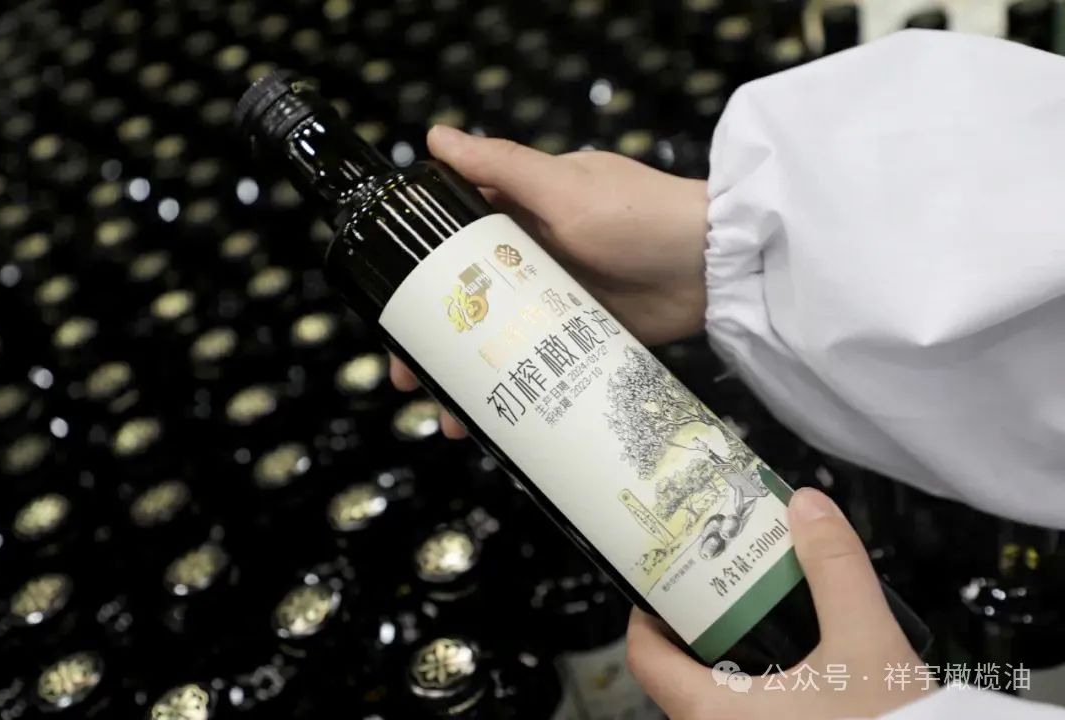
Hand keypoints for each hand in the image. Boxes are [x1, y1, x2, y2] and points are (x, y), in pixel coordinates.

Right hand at [390, 125, 710, 436]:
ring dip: (470, 376)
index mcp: (521, 215)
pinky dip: (515, 389)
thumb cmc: (639, 216)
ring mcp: (557, 301)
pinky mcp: (583, 336)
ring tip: (451, 417)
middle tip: (409, 378)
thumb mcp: (563, 188)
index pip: (452, 243)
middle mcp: (532, 258)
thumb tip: (436, 136)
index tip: (389, 308)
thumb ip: (502, 167)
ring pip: (499, 341)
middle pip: (469, 302)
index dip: (416, 275)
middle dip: (435, 341)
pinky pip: (538, 364)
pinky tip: (496, 421)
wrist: (716, 267)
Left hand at [627, 488, 933, 719]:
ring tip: (765, 617)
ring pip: (715, 697)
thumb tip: (807, 508)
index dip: (650, 611)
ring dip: (732, 657)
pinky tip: (797, 665)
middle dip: (700, 625)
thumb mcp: (866, 640)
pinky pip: (746, 716)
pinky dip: (759, 687)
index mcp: (713, 712)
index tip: (668, 580)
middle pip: (679, 671)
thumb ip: (834, 568)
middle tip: (725, 585)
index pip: (645, 654)